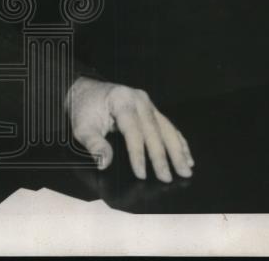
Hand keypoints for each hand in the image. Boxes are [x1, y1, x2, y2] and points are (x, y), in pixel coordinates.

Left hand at [67, 76, 193, 181]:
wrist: (85, 90)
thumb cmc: (83, 109)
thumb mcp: (82, 127)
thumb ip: (94, 144)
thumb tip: (105, 164)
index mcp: (121, 100)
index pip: (133, 131)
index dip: (138, 154)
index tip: (142, 174)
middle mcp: (138, 99)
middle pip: (154, 130)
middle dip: (162, 156)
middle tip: (168, 178)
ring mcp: (147, 102)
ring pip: (166, 127)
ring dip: (178, 150)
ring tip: (186, 169)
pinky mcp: (151, 108)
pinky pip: (167, 125)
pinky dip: (178, 141)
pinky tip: (187, 156)